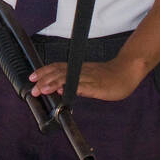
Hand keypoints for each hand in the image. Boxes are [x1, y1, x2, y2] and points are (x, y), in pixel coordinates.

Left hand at [28, 54, 147, 101]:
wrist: (127, 71)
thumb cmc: (108, 76)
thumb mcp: (88, 77)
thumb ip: (74, 82)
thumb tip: (58, 88)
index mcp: (78, 69)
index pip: (57, 68)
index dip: (43, 72)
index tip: (31, 77)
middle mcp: (81, 71)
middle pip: (59, 73)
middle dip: (44, 80)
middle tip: (33, 89)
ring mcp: (89, 78)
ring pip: (69, 79)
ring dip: (54, 83)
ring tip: (43, 89)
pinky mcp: (98, 86)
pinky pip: (84, 87)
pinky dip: (73, 88)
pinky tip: (65, 92)